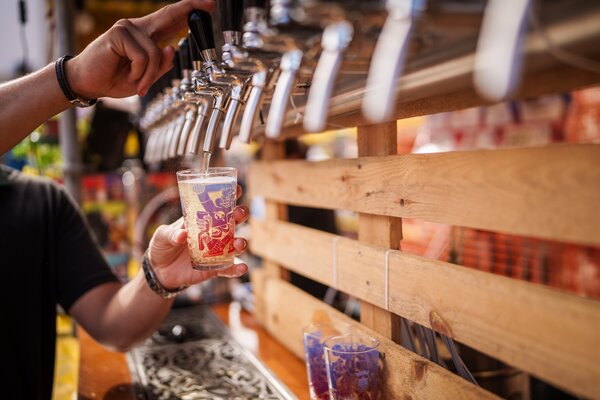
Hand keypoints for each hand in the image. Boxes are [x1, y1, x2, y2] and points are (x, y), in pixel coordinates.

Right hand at [65, 0, 214, 98]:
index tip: (208, 5)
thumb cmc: (115, 78)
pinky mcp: (118, 34)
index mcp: (147, 35)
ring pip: (156, 52)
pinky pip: (143, 57)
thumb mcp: (146, 76)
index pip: (171, 19)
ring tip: (137, 84)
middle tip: (211, 3)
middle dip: (190, 9)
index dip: (189, 11)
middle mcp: (138, 27)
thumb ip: (161, 65)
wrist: (88, 83)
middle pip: (169, 15)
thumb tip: (173, 48)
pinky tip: (130, 78)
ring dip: (149, 74)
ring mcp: (127, 28)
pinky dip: (140, 73)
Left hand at [147, 185, 248, 288]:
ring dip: (241, 243)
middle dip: (240, 215)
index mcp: (202, 219)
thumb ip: (171, 234)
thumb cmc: (162, 246)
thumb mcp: (162, 235)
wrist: (159, 271)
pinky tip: (243, 268)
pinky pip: (230, 268)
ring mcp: (217, 250)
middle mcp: (214, 233)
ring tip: (238, 244)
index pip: (219, 204)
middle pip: (234, 221)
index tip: (236, 189)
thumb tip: (183, 234)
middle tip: (238, 214)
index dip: (230, 195)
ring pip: (235, 244)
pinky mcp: (216, 267)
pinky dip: (238, 268)